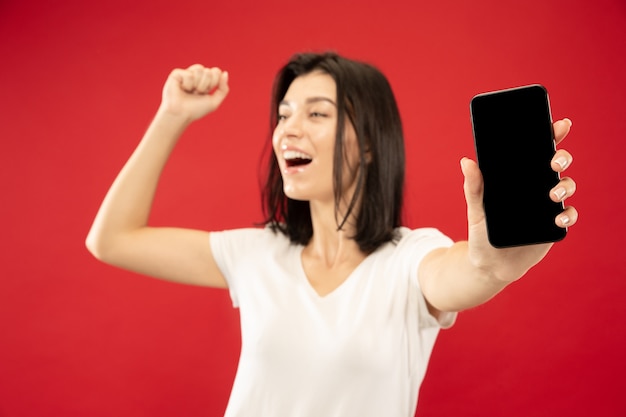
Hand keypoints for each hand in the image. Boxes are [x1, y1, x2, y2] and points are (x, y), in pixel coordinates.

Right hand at [159, 64, 229, 122]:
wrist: (181, 115)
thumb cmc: (196, 110)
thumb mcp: (214, 102)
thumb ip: (223, 89)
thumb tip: (225, 73)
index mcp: (205, 80)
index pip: (216, 71)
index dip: (214, 82)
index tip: (206, 92)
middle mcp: (196, 75)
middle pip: (209, 71)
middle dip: (205, 85)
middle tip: (197, 93)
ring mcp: (187, 73)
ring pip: (199, 69)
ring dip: (197, 85)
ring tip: (190, 91)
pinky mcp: (177, 74)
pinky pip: (189, 74)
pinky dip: (187, 85)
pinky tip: (182, 89)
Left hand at [460, 118, 578, 281]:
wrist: (489, 264)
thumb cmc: (482, 233)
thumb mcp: (476, 210)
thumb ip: (473, 188)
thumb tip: (466, 161)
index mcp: (518, 179)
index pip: (535, 152)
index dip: (549, 136)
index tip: (558, 125)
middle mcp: (535, 188)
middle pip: (555, 164)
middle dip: (560, 156)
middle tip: (553, 159)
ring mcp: (547, 206)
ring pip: (565, 187)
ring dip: (565, 185)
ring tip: (553, 194)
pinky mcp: (553, 226)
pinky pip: (568, 215)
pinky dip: (567, 214)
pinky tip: (557, 217)